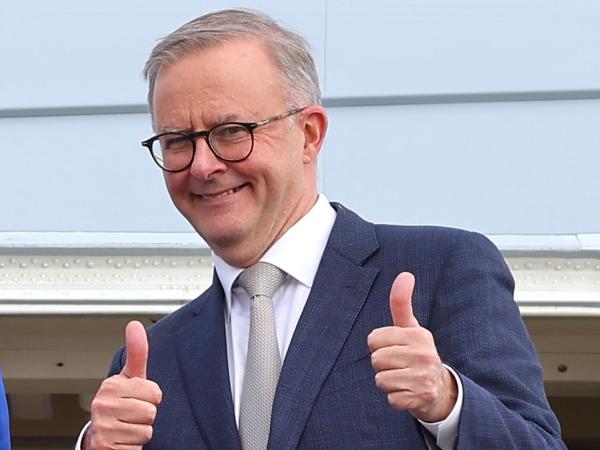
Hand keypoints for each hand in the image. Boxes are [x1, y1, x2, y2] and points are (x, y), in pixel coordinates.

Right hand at [84, 321, 162, 449]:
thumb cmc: (121, 403)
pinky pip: (137, 447)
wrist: (101, 436)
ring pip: (145, 431)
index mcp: (111, 385)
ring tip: (127, 427)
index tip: (138, 397)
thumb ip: (137, 352)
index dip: (151, 397)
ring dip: (140, 432)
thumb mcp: (131, 377)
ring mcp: (102, 427)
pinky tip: (122, 441)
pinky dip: (134, 447)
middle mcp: (102, 405)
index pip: (154, 392)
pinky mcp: (104, 447)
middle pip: (151, 412)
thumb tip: (134, 324)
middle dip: (146, 416)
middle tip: (132, 415)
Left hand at [368, 272, 456, 422]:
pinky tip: (408, 392)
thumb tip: (405, 274)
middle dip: (382, 364)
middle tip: (399, 365)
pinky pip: (390, 398)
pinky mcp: (420, 398)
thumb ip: (402, 302)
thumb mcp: (410, 328)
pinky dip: (396, 398)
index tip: (394, 347)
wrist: (439, 389)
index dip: (378, 345)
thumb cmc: (417, 353)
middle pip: (376, 359)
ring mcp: (423, 377)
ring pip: (380, 379)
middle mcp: (423, 354)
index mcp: (418, 335)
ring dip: (388, 382)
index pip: (373, 339)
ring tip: (403, 378)